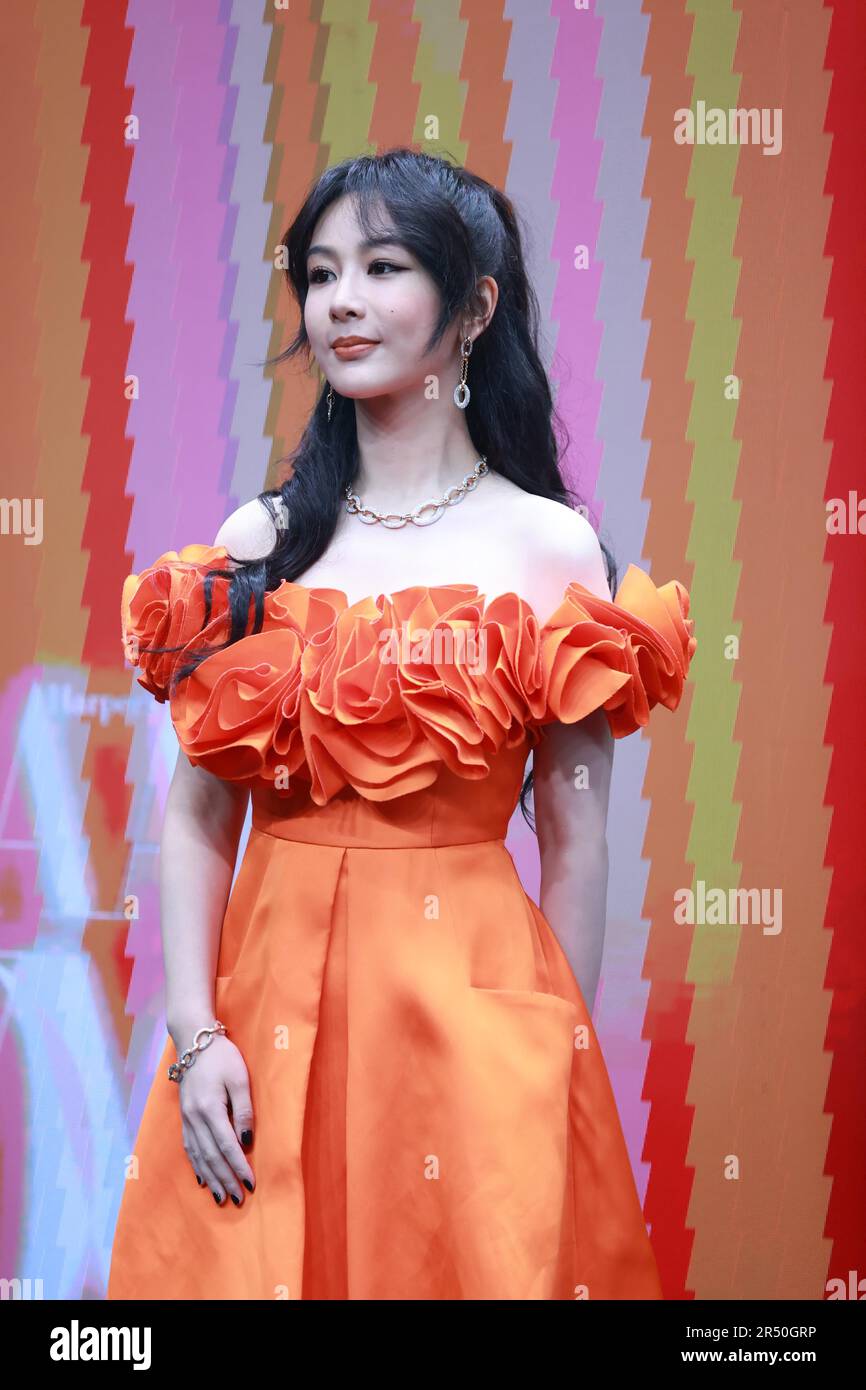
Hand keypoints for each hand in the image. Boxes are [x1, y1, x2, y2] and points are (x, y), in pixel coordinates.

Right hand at [176, 1033, 255, 1205]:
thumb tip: (247, 1141)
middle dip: (226, 1179)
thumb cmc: (222, 1057)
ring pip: (198, 1156)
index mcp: (209, 1108)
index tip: (250, 1184)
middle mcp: (194, 1118)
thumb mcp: (239, 1078)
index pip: (227, 1146)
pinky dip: (197, 1166)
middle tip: (238, 1200)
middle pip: (211, 1157)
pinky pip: (189, 1148)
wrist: (193, 1042)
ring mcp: (186, 1119)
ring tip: (221, 1197)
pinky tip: (202, 1178)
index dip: (238, 1167)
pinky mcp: (184, 1117)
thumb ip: (243, 1109)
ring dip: (211, 1178)